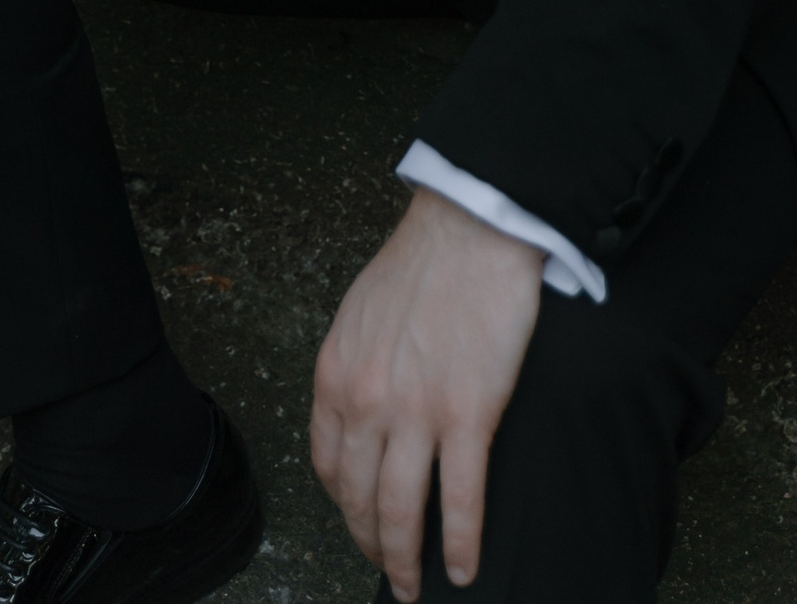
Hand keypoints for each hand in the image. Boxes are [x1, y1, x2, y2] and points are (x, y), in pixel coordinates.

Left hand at [311, 190, 542, 598]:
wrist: (470, 229)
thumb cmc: (420, 263)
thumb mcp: (359, 315)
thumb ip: (354, 368)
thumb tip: (361, 410)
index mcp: (336, 376)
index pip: (326, 466)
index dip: (343, 507)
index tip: (359, 523)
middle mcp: (366, 402)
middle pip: (360, 500)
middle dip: (372, 546)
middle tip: (390, 572)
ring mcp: (416, 413)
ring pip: (401, 511)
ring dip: (406, 560)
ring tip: (418, 585)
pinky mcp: (468, 416)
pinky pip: (459, 501)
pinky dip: (459, 544)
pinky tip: (463, 568)